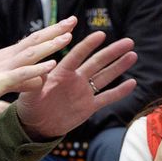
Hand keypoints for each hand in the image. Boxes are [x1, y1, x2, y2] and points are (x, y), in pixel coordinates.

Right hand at [0, 18, 75, 108]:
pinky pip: (21, 74)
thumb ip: (23, 81)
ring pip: (30, 53)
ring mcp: (3, 67)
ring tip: (67, 37)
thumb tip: (40, 81)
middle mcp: (7, 57)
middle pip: (34, 40)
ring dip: (49, 45)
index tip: (68, 24)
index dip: (51, 32)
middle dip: (54, 30)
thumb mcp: (5, 83)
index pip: (33, 40)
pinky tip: (51, 65)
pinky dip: (37, 69)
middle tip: (73, 20)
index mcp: (9, 57)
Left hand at [14, 30, 137, 137]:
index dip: (88, 45)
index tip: (101, 34)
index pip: (77, 56)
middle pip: (97, 62)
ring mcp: (84, 92)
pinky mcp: (89, 106)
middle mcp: (75, 79)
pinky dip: (119, 92)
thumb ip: (36, 84)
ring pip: (105, 76)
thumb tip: (41, 71)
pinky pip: (107, 97)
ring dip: (119, 66)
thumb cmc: (29, 107)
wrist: (36, 126)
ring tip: (133, 54)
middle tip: (129, 41)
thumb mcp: (29, 96)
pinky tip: (133, 83)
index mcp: (61, 73)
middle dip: (113, 52)